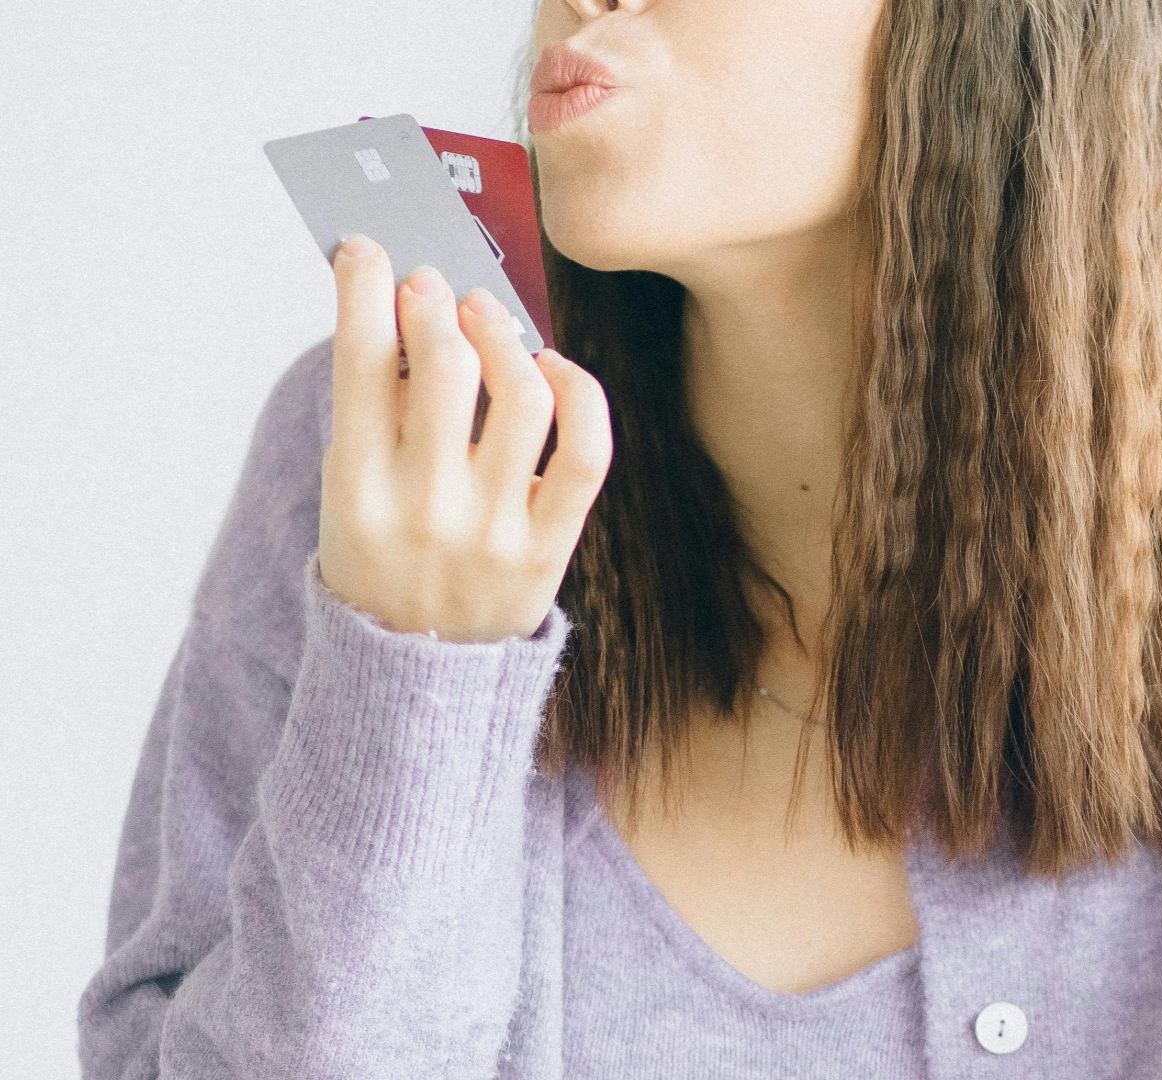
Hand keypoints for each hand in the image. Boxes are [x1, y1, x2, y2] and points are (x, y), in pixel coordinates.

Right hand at [315, 233, 612, 642]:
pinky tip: (553, 367)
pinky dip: (580, 394)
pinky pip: (586, 452)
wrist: (415, 672)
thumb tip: (410, 308)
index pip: (361, 361)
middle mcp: (424, 509)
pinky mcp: (548, 550)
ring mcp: (492, 531)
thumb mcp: (349, 493)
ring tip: (487, 316)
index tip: (368, 251)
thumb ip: (377, 413)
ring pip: (524, 396)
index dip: (365, 289)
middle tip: (435, 286)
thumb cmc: (383, 558)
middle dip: (438, 303)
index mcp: (355, 490)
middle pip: (447, 367)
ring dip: (506, 336)